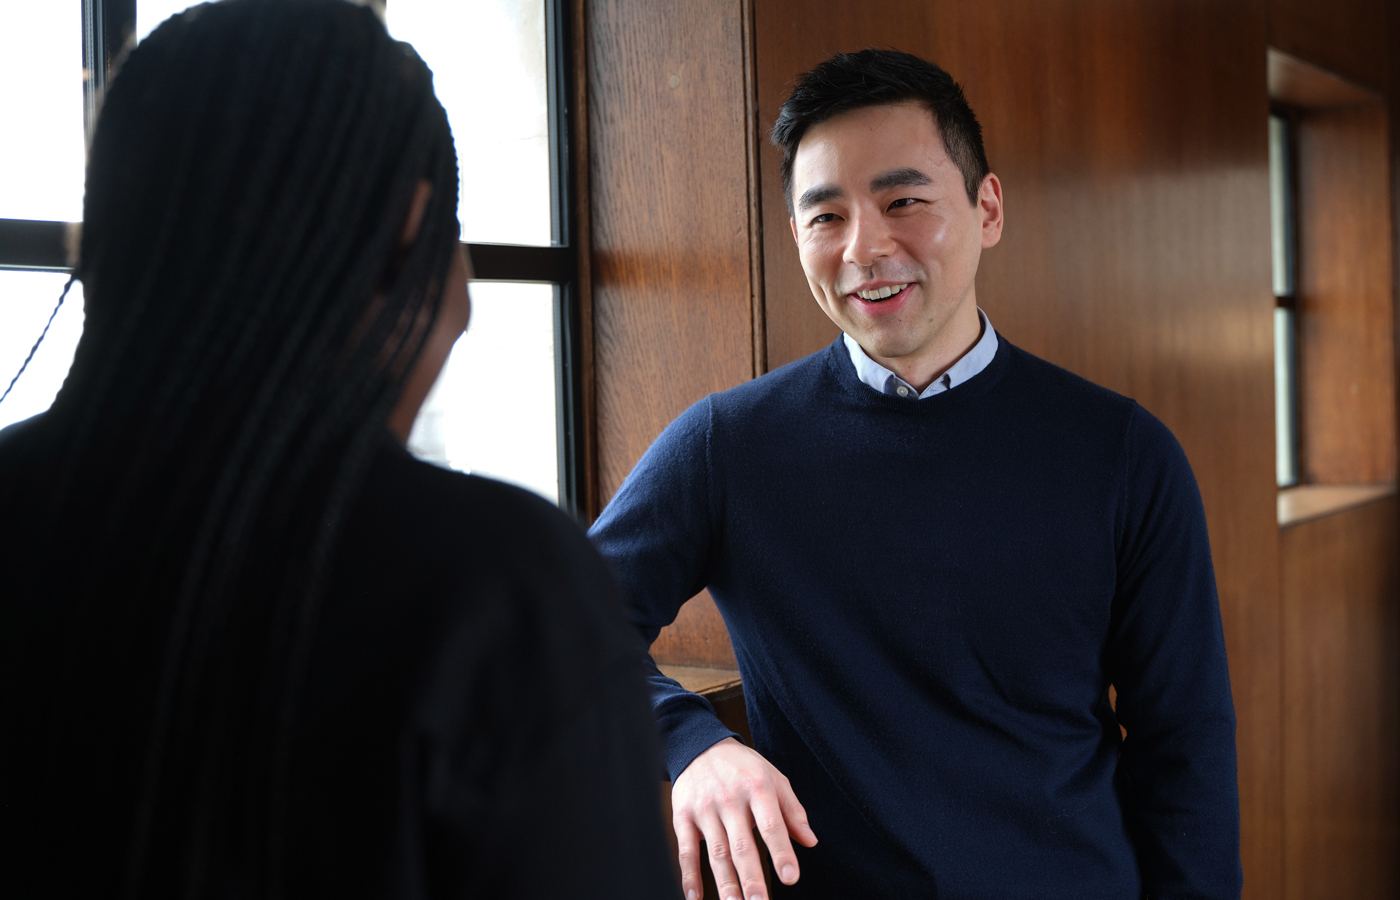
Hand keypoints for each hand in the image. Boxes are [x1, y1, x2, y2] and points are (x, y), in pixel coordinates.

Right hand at [670, 737, 818, 899]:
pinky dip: (689, 876)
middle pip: (741, 845)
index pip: (771, 825)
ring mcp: (704, 809)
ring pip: (716, 853)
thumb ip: (792, 811)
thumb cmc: (743, 767)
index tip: (790, 878)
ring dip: (726, 884)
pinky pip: (686, 850)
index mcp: (756, 788)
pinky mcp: (682, 816)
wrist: (700, 746)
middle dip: (751, 878)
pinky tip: (695, 898)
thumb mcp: (774, 779)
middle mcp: (729, 799)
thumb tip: (810, 842)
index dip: (781, 852)